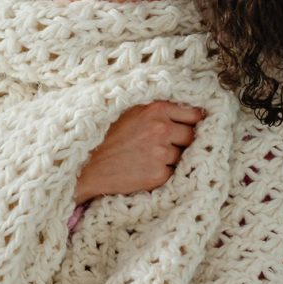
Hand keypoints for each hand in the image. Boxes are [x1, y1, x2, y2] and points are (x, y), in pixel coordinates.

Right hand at [74, 101, 204, 204]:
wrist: (87, 167)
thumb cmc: (107, 137)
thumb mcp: (130, 113)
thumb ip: (157, 111)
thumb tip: (191, 113)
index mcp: (156, 109)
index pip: (194, 115)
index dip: (191, 123)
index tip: (186, 128)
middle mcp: (161, 129)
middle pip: (191, 136)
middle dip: (181, 142)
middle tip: (161, 146)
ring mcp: (161, 152)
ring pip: (183, 156)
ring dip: (171, 159)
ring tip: (147, 158)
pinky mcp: (159, 174)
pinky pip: (173, 173)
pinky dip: (162, 173)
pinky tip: (144, 169)